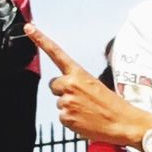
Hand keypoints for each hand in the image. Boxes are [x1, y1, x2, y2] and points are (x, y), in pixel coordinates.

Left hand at [26, 24, 151, 144]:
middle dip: (63, 91)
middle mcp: (70, 85)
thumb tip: (67, 91)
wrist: (122, 123)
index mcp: (79, 73)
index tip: (29, 28)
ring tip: (88, 111)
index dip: (41, 40)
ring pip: (59, 103)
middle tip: (81, 99)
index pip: (56, 53)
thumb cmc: (112, 105)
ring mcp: (66, 102)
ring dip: (70, 107)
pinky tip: (85, 120)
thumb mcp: (96, 86)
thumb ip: (78, 83)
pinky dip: (72, 120)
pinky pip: (62, 117)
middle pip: (54, 85)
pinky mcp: (65, 117)